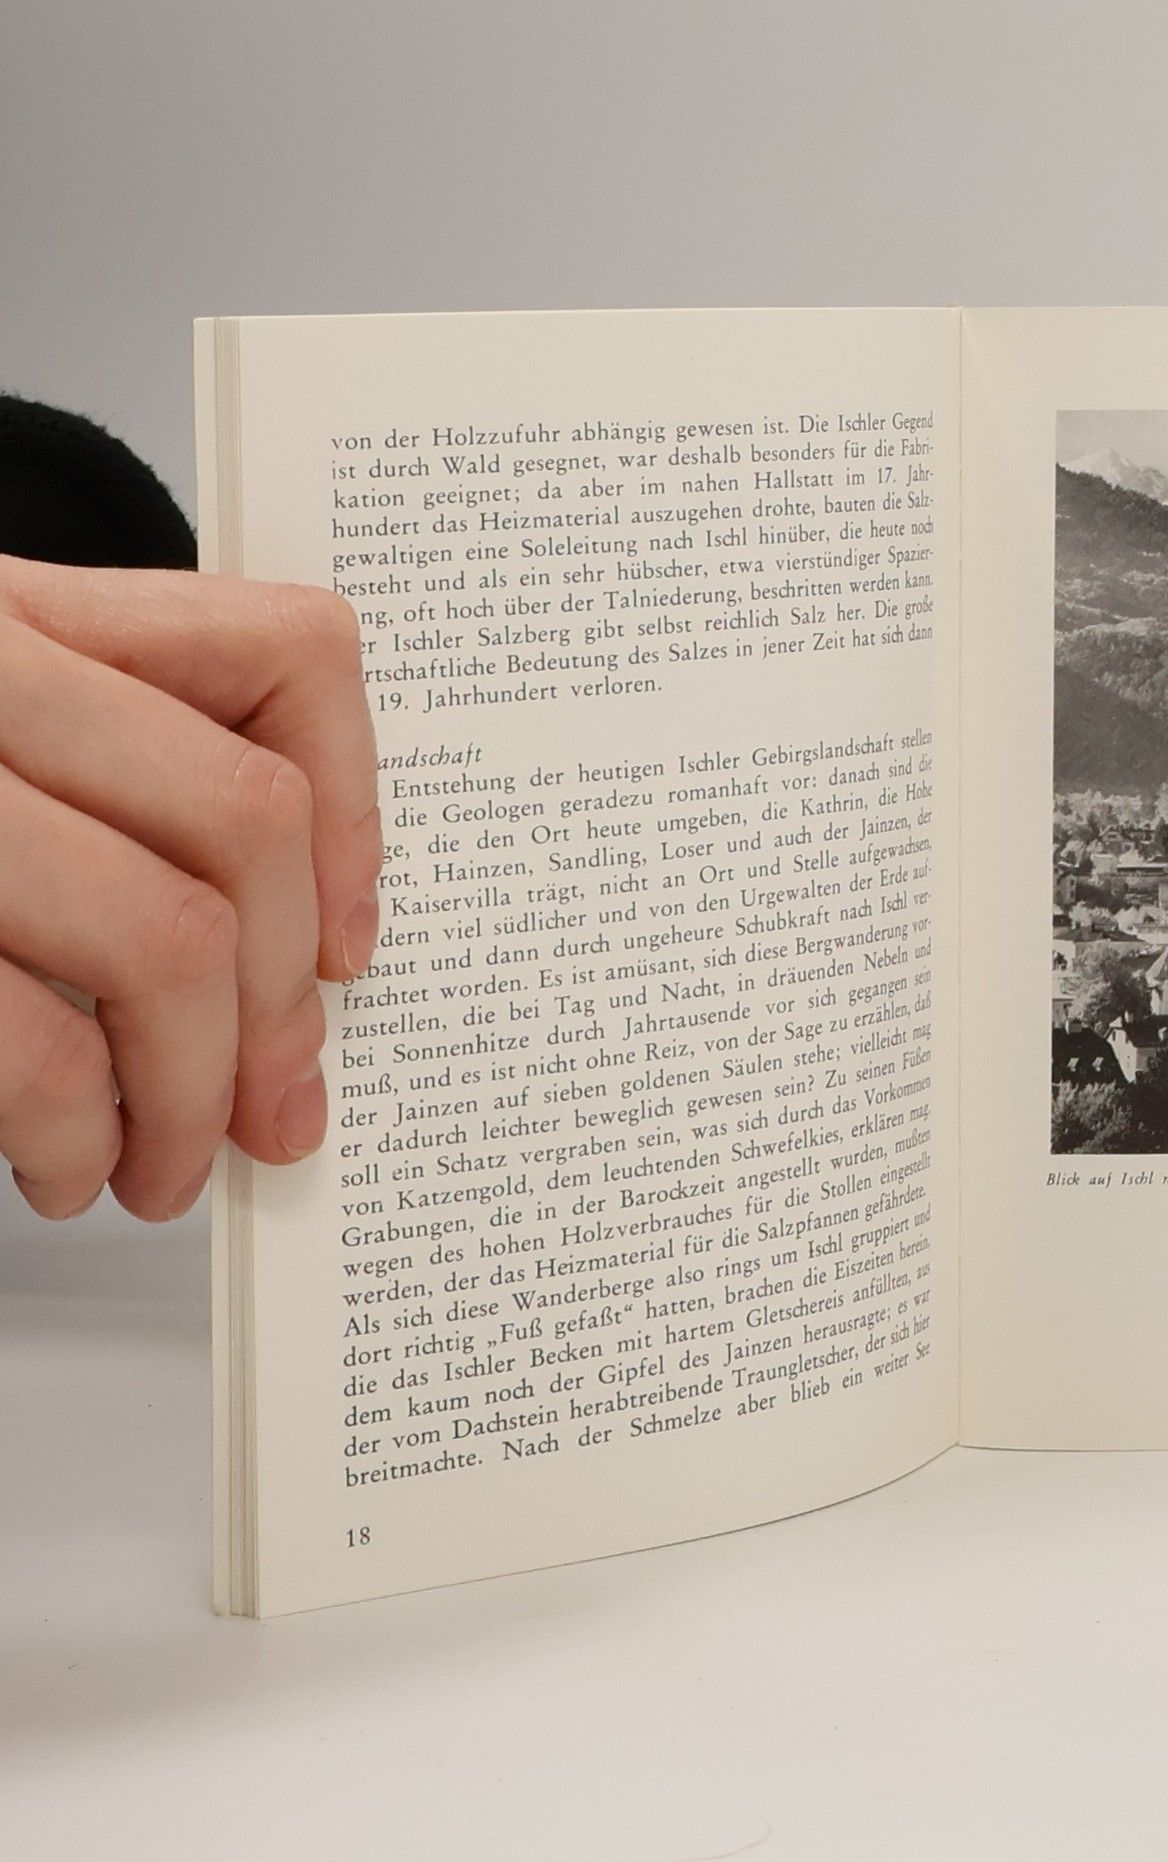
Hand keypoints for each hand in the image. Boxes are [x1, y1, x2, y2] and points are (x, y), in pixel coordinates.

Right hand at [0, 557, 380, 1221]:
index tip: (349, 943)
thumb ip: (109, 785)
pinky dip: (77, 1133)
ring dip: (192, 1093)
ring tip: (161, 1161)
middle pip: (245, 825)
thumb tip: (291, 964)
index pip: (285, 653)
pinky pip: (32, 1041)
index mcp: (20, 617)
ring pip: (164, 938)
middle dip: (285, 1006)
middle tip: (273, 1106)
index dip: (360, 815)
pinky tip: (63, 1165)